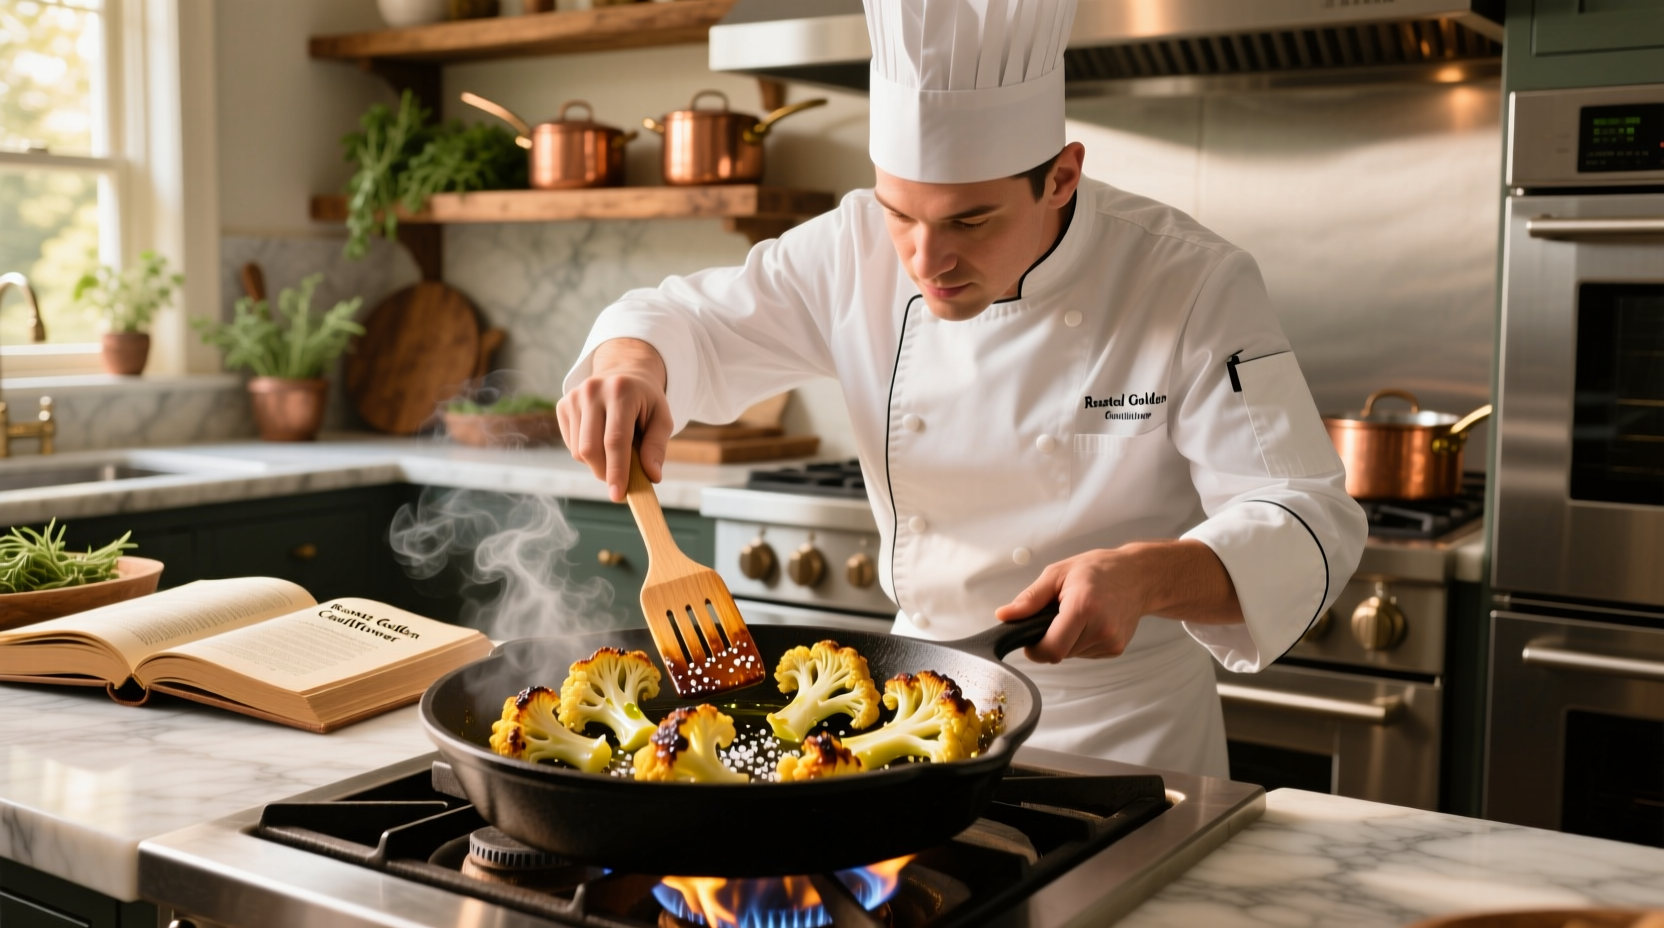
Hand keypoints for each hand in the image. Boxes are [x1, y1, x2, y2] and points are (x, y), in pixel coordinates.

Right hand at [556, 338, 671, 501]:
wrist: (622, 372)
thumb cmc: (645, 401)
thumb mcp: (662, 418)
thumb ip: (657, 446)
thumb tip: (652, 476)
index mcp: (621, 391)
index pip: (615, 440)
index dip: (617, 471)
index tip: (618, 495)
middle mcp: (593, 391)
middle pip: (591, 448)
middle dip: (605, 472)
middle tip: (621, 480)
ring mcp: (574, 397)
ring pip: (579, 451)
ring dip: (597, 464)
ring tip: (615, 452)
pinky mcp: (562, 405)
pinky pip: (571, 445)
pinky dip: (587, 453)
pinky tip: (600, 440)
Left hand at [993, 540, 1241, 662]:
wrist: (1138, 576)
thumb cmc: (1098, 570)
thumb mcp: (1058, 573)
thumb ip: (1030, 599)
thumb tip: (1004, 616)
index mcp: (1083, 607)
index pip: (1051, 649)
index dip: (1034, 649)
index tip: (1030, 637)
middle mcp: (1101, 628)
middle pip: (1059, 654)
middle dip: (1050, 640)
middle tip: (1057, 615)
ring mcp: (1111, 641)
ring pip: (1071, 655)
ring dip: (1066, 641)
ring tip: (1077, 614)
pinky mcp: (1116, 649)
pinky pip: (1085, 653)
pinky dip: (1080, 642)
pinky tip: (1089, 622)